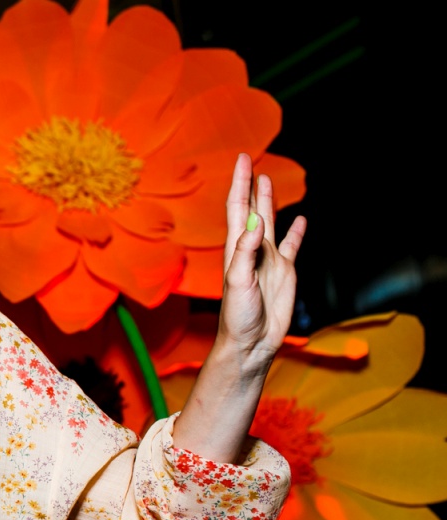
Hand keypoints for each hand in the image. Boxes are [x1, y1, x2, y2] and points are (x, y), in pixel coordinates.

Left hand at [216, 152, 306, 376]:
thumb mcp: (239, 282)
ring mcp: (269, 260)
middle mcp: (251, 250)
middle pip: (252, 210)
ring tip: (268, 181)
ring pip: (270, 223)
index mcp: (236, 249)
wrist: (251, 342)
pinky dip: (296, 232)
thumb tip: (255, 224)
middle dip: (251, 186)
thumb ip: (245, 253)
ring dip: (269, 202)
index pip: (238, 208)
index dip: (240, 184)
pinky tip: (300, 220)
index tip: (243, 160)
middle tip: (251, 162)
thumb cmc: (238, 316)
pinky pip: (292, 245)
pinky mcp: (285, 272)